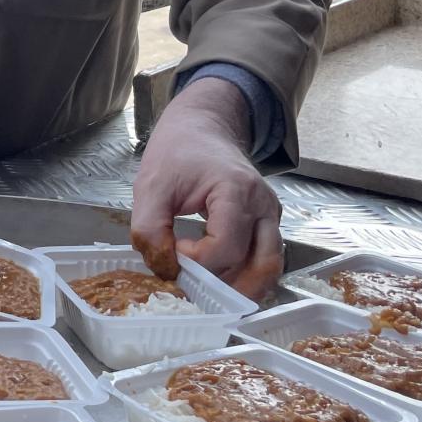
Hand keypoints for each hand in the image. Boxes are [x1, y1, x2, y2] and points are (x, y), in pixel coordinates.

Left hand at [130, 76, 282, 298]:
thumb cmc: (177, 152)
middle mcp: (264, 207)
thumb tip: (164, 268)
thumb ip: (150, 228)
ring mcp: (271, 217)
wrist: (202, 129)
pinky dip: (244, 276)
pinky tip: (217, 281)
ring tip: (206, 293)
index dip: (197, 261)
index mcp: (237, 191)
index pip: (226, 247)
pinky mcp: (267, 225)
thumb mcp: (150, 186)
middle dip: (227, 288)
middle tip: (194, 291)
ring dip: (241, 288)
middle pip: (261, 265)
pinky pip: (263, 259)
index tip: (173, 251)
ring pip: (270, 268)